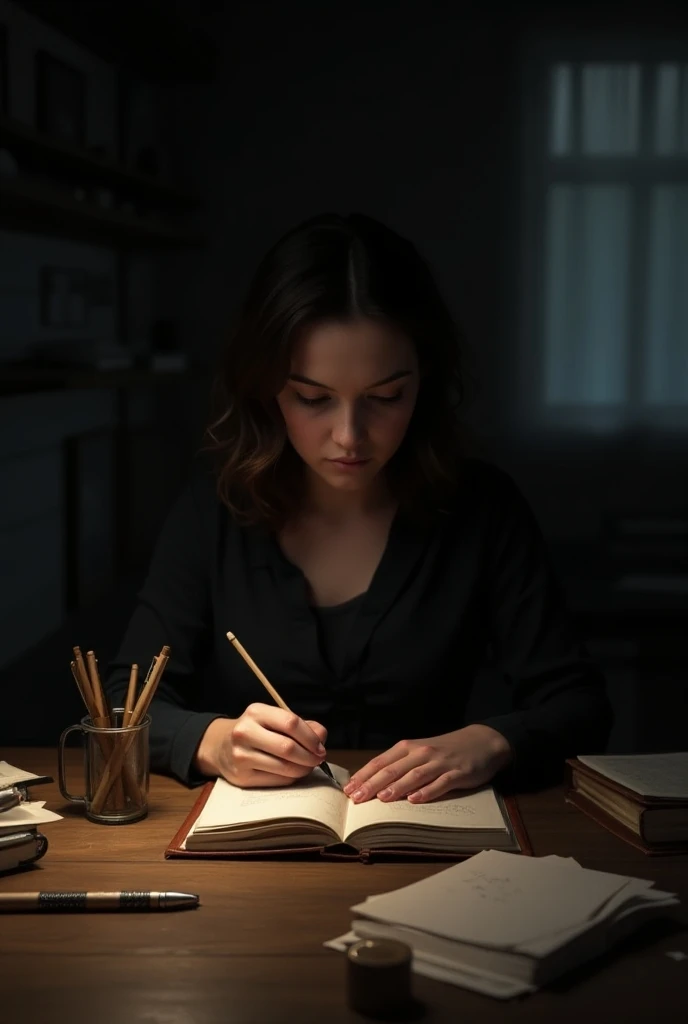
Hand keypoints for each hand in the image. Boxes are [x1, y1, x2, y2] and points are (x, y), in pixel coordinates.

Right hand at [193, 703, 327, 787]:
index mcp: (256, 712)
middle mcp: (245, 732)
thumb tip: (321, 736)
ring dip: (303, 769)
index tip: (320, 746)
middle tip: (318, 759)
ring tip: (308, 766)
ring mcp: (241, 756)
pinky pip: (277, 781)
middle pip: (288, 747)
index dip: (311, 737)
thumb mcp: (273, 719)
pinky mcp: (241, 777)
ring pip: (284, 767)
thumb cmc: (256, 731)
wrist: (220, 746)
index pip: (291, 723)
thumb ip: (301, 725)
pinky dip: (291, 778)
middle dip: (310, 756)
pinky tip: (292, 772)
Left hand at [342, 724, 512, 803]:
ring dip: (397, 786)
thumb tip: (372, 783)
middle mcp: (421, 753)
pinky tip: (416, 800)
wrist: (480, 741)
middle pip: (393, 769)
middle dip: (373, 783)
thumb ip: (399, 765)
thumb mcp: (419, 752)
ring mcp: (440, 762)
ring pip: (415, 774)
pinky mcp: (458, 773)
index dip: (364, 775)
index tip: (348, 789)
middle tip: (357, 798)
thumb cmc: (445, 750)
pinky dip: (427, 791)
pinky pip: (441, 782)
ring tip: (382, 798)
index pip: (381, 762)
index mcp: (408, 747)